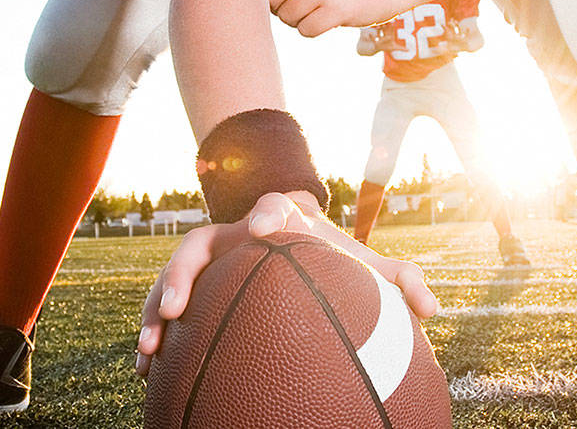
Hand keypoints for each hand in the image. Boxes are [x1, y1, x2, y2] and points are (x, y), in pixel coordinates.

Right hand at [135, 190, 438, 376]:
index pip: (274, 207)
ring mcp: (207, 258)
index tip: (266, 229)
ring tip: (148, 349)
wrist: (287, 233)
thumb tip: (432, 309)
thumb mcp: (363, 264)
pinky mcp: (190, 283)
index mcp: (279, 222)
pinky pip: (163, 304)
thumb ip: (397, 279)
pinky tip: (145, 369)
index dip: (271, 214)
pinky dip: (152, 331)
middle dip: (181, 272)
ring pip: (170, 277)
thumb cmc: (328, 253)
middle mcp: (232, 234)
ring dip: (153, 308)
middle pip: (197, 243)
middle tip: (176, 306)